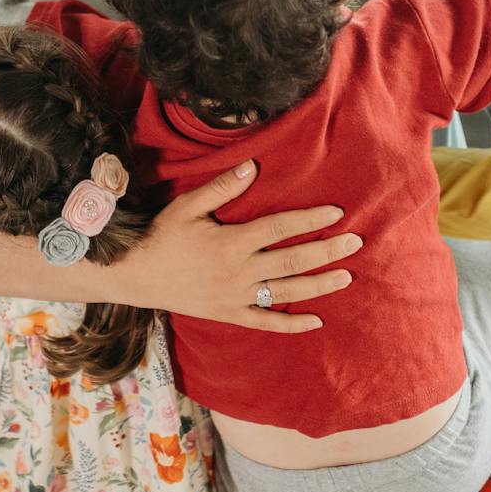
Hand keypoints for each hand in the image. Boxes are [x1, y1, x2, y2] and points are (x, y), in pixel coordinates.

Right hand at [117, 161, 359, 332]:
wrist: (134, 276)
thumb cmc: (161, 236)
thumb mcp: (187, 207)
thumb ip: (221, 188)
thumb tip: (253, 167)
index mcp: (231, 242)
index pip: (280, 228)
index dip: (310, 219)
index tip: (336, 214)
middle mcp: (239, 271)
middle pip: (293, 261)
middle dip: (327, 251)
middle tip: (356, 243)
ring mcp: (236, 296)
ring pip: (287, 292)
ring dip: (320, 285)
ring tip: (347, 275)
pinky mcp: (229, 314)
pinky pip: (266, 322)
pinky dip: (292, 324)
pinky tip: (317, 321)